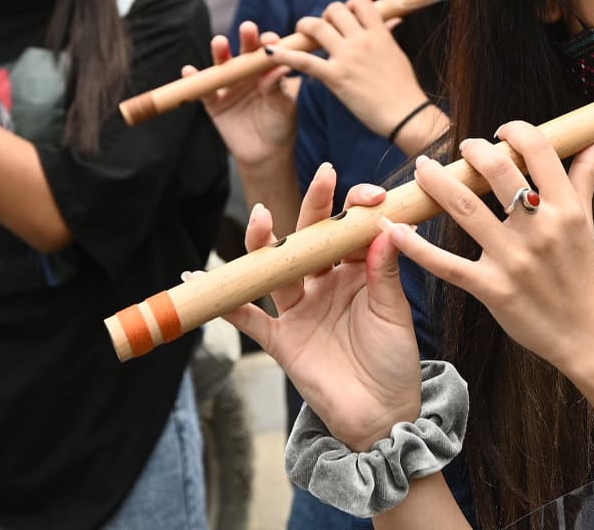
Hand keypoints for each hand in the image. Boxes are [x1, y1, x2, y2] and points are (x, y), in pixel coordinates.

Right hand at [184, 21, 298, 167]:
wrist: (266, 154)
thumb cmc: (280, 125)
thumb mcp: (283, 105)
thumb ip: (278, 86)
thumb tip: (282, 65)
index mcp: (267, 72)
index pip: (267, 53)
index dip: (268, 43)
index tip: (271, 38)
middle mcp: (247, 75)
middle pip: (244, 53)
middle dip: (246, 39)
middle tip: (248, 29)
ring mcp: (229, 87)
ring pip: (222, 66)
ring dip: (220, 52)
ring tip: (219, 42)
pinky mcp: (214, 103)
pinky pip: (203, 90)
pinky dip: (194, 80)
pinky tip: (189, 71)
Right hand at [202, 164, 422, 450]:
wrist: (380, 414)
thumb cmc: (394, 359)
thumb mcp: (393, 312)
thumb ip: (385, 272)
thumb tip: (387, 226)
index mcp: (358, 271)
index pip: (351, 229)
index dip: (357, 208)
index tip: (370, 194)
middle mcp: (325, 283)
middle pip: (312, 238)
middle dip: (316, 207)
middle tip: (324, 178)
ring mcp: (300, 308)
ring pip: (276, 268)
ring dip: (266, 244)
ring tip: (262, 220)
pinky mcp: (280, 338)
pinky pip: (246, 317)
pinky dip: (224, 300)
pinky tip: (199, 277)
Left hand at [275, 0, 427, 140]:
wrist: (406, 115)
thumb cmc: (404, 89)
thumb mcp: (397, 55)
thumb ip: (387, 36)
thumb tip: (391, 20)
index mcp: (380, 33)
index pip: (360, 2)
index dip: (350, 5)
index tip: (346, 17)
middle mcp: (362, 40)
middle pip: (335, 10)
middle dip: (326, 16)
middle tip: (323, 29)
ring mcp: (348, 58)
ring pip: (317, 27)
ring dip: (305, 26)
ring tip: (301, 34)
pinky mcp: (336, 77)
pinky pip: (304, 61)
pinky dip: (285, 55)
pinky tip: (270, 53)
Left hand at [379, 122, 593, 370]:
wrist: (583, 332)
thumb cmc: (581, 272)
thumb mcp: (587, 221)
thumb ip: (587, 175)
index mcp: (565, 208)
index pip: (539, 150)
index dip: (516, 130)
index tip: (501, 132)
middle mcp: (539, 229)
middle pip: (496, 171)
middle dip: (473, 150)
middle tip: (462, 148)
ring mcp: (513, 259)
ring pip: (465, 207)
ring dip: (436, 182)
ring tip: (423, 169)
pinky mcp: (491, 288)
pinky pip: (446, 264)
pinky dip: (416, 247)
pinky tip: (395, 229)